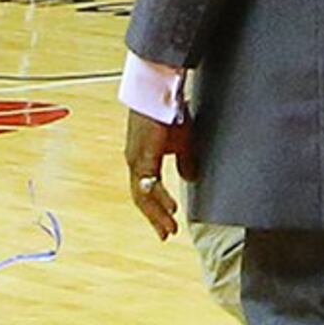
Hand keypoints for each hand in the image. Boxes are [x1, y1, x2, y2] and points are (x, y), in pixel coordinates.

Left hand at [122, 107, 191, 241]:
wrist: (161, 90)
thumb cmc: (171, 111)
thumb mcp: (182, 141)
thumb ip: (185, 161)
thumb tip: (188, 179)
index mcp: (142, 158)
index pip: (145, 190)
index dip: (155, 208)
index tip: (167, 224)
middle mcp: (135, 161)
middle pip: (141, 197)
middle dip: (154, 218)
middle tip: (166, 235)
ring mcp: (136, 159)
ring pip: (142, 195)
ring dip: (156, 213)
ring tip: (169, 228)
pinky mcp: (142, 155)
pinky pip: (149, 184)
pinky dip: (159, 199)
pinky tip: (170, 209)